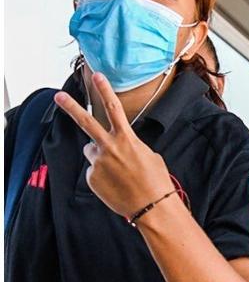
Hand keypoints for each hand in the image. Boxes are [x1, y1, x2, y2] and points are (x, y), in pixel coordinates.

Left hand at [53, 72, 174, 217]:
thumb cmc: (156, 180)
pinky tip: (115, 183)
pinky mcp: (91, 177)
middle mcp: (109, 148)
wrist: (151, 205)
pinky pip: (93, 170)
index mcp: (127, 139)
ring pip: (92, 151)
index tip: (97, 76)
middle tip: (59, 96)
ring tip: (118, 171)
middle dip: (71, 107)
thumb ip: (129, 146)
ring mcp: (98, 163)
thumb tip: (115, 147)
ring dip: (100, 156)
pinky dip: (102, 175)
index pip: (114, 109)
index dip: (105, 91)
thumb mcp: (149, 155)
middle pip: (86, 123)